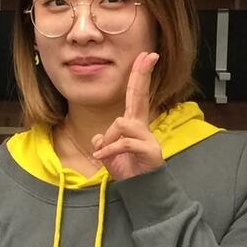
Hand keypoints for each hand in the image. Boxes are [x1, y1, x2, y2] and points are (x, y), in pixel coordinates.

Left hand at [91, 52, 161, 180]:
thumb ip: (102, 143)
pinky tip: (102, 156)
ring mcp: (147, 138)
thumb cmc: (128, 171)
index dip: (139, 76)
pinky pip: (123, 143)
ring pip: (121, 123)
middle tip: (148, 55)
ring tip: (104, 153)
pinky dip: (109, 150)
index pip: (135, 95)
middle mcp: (141, 127)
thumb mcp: (108, 156)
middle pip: (140, 96)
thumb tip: (97, 138)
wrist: (141, 190)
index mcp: (133, 125)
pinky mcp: (149, 150)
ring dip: (108, 138)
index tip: (145, 56)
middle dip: (142, 75)